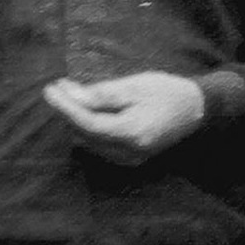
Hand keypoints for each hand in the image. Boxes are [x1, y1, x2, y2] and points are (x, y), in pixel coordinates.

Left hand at [44, 72, 207, 157]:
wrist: (195, 108)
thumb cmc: (167, 92)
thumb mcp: (135, 86)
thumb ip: (102, 95)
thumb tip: (72, 97)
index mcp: (131, 132)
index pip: (87, 123)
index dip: (65, 107)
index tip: (49, 90)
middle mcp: (129, 152)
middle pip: (85, 135)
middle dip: (68, 111)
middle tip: (59, 87)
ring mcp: (130, 158)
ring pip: (90, 142)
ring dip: (77, 120)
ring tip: (70, 94)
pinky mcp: (130, 158)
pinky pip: (100, 146)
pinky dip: (89, 129)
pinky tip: (87, 112)